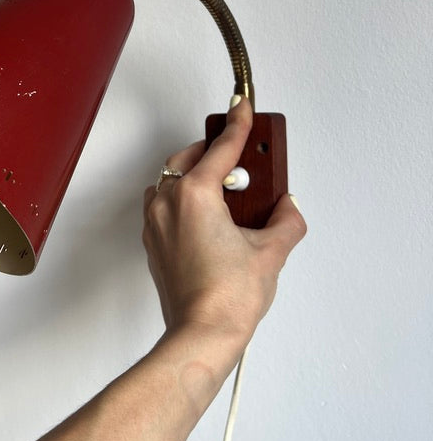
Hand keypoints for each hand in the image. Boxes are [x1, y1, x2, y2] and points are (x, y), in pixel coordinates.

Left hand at [142, 98, 305, 346]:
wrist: (201, 333)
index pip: (221, 148)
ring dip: (194, 175)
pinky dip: (183, 200)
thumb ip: (286, 221)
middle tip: (240, 159)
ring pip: (170, 180)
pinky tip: (208, 216)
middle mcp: (168, 203)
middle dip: (214, 152)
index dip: (238, 125)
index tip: (242, 107)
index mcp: (195, 195)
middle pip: (189, 159)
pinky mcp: (152, 244)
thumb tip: (288, 208)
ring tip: (225, 189)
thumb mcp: (271, 251)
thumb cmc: (227, 296)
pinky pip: (163, 205)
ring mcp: (155, 224)